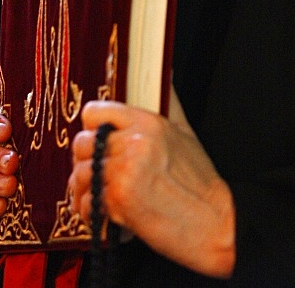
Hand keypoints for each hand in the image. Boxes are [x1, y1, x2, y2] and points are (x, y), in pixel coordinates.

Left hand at [68, 89, 235, 277]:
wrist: (215, 225)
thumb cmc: (200, 183)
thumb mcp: (185, 132)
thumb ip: (169, 101)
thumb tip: (164, 69)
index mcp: (148, 123)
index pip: (96, 111)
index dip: (91, 127)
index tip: (96, 140)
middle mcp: (134, 143)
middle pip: (82, 143)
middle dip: (84, 161)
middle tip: (94, 173)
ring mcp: (125, 171)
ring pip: (79, 174)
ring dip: (84, 190)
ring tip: (96, 197)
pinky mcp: (119, 201)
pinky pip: (85, 203)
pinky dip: (89, 213)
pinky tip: (103, 215)